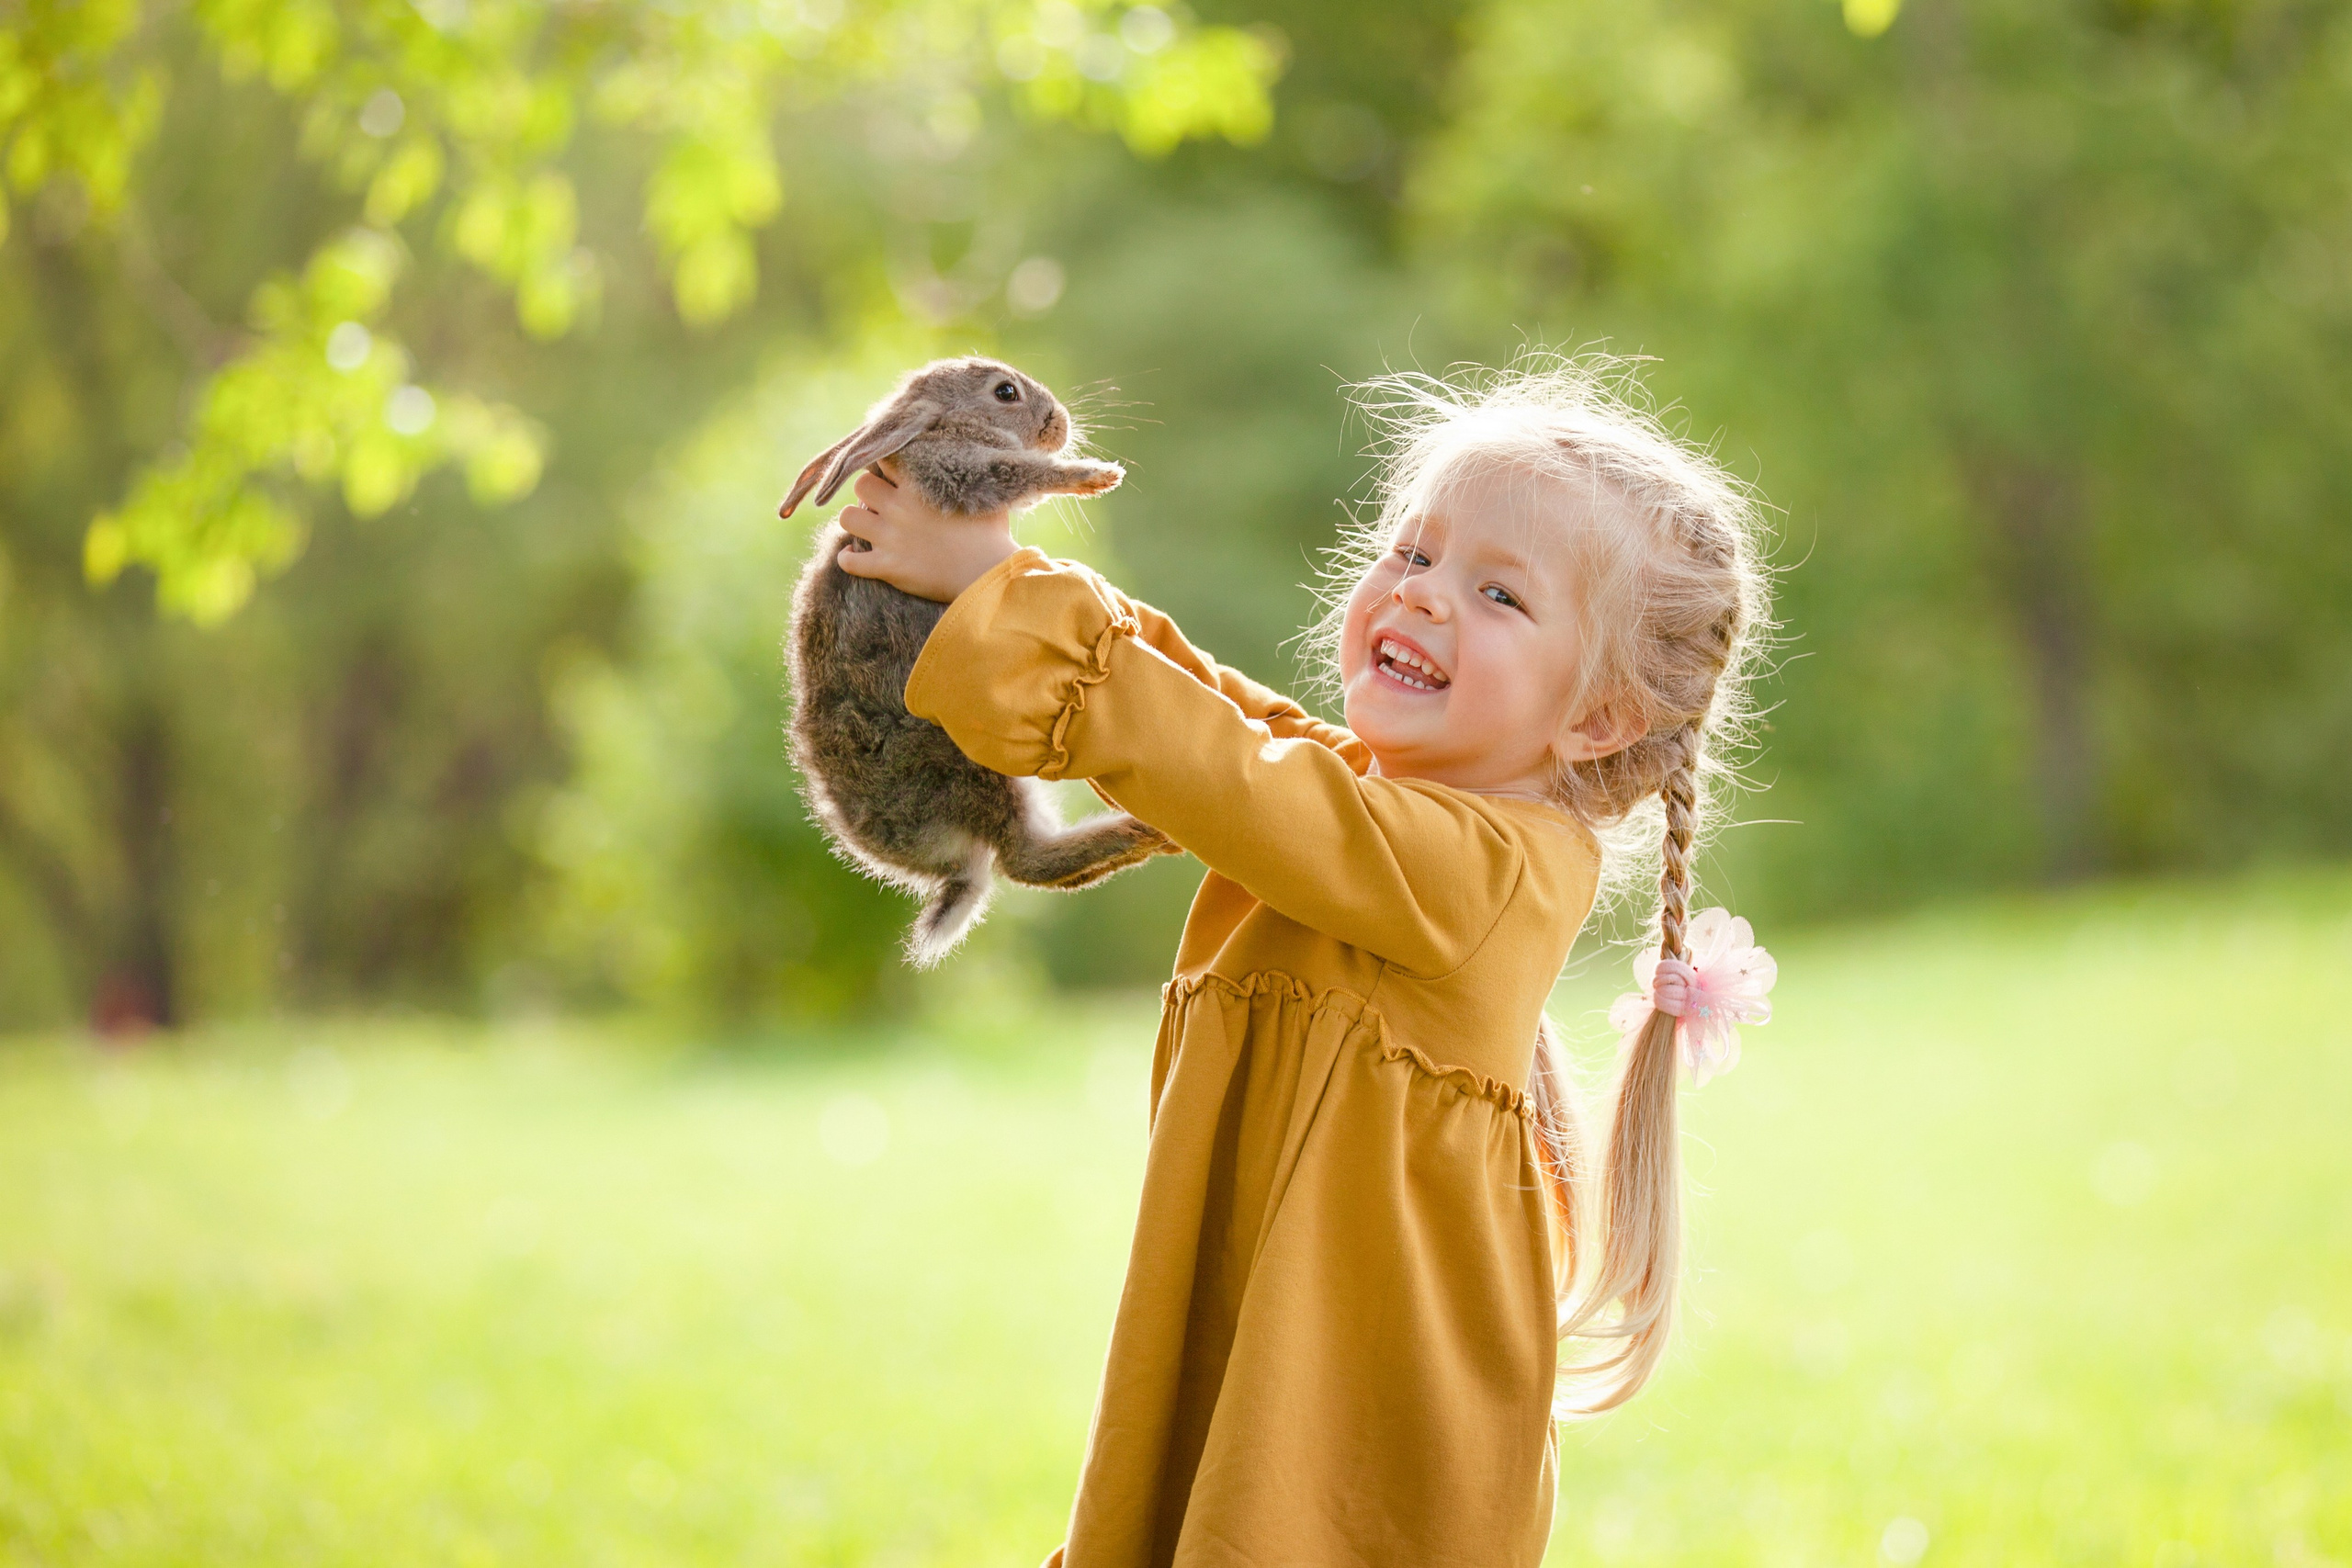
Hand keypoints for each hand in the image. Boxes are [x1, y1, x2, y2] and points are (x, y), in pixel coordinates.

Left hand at [834, 465, 1018, 602]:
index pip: (886, 459)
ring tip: (867, 524)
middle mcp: (899, 508)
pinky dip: (847, 559)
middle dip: (867, 491)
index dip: (886, 465)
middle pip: (861, 484)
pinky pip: (849, 562)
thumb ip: (972, 475)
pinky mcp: (887, 567)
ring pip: (847, 517)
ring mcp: (890, 538)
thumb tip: (975, 459)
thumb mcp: (985, 494)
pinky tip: (853, 556)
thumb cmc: (992, 535)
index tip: (893, 474)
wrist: (989, 575)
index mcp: (920, 487)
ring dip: (854, 519)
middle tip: (879, 501)